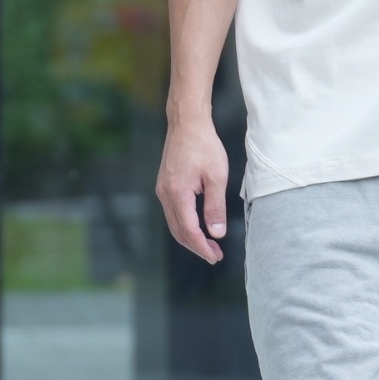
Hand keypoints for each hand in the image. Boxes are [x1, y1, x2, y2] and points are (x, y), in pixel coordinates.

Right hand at [156, 114, 229, 264]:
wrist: (187, 123)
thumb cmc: (204, 146)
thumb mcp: (216, 177)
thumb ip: (215, 206)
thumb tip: (216, 232)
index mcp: (178, 194)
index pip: (189, 230)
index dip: (203, 247)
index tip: (216, 256)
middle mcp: (165, 194)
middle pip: (178, 231)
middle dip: (196, 247)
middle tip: (215, 256)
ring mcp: (162, 190)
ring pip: (174, 223)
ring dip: (190, 237)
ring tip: (209, 245)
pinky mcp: (164, 185)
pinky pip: (173, 212)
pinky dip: (185, 224)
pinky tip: (198, 226)